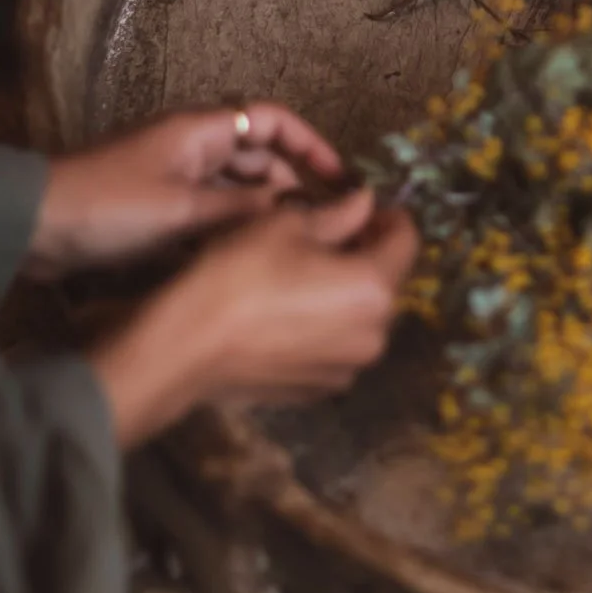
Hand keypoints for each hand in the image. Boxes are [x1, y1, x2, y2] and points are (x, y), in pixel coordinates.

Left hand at [29, 103, 343, 276]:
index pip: (272, 120)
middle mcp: (191, 147)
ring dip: (264, 213)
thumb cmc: (108, 208)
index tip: (341, 178)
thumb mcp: (184, 211)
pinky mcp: (156, 209)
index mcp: (199, 130)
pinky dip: (233, 230)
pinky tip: (251, 260)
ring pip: (236, 189)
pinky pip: (211, 213)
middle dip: (294, 187)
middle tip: (326, 226)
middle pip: (259, 157)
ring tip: (297, 247)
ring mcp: (172, 178)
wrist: (32, 229)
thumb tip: (301, 213)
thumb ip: (244, 211)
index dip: (312, 144)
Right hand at [88, 190, 419, 447]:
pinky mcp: (320, 390)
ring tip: (303, 275)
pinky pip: (337, 346)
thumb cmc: (237, 276)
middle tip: (327, 236)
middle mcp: (374, 334)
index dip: (388, 216)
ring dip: (345, 292)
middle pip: (386, 281)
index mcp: (373, 287)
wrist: (185, 348)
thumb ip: (338, 214)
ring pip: (362, 316)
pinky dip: (325, 326)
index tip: (364, 207)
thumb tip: (365, 202)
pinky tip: (287, 313)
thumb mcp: (285, 226)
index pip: (406, 240)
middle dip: (365, 254)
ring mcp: (348, 368)